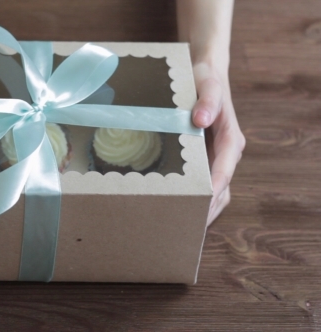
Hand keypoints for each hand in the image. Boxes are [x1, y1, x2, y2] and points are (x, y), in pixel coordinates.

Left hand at [191, 62, 244, 225]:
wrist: (205, 72)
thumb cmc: (205, 78)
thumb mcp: (207, 83)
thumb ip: (207, 100)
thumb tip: (200, 120)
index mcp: (231, 139)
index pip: (223, 172)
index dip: (212, 190)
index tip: (200, 207)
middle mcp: (227, 153)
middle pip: (221, 189)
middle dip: (206, 209)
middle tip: (186, 228)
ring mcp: (217, 158)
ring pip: (215, 192)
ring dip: (202, 209)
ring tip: (182, 227)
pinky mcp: (207, 158)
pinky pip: (205, 184)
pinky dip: (196, 198)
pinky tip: (178, 209)